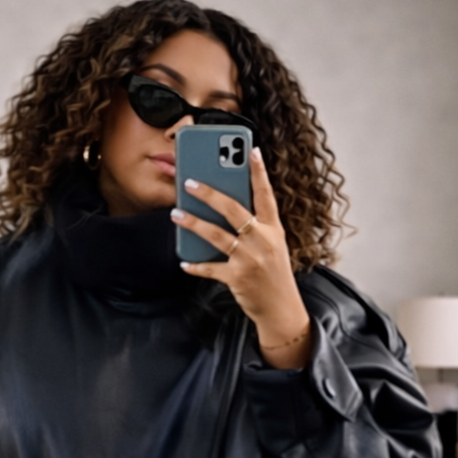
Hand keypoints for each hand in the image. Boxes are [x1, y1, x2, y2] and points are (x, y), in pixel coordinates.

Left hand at [170, 148, 313, 370]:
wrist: (281, 308)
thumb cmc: (273, 274)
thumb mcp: (272, 245)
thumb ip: (255, 226)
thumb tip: (224, 207)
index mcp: (273, 229)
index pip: (266, 195)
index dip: (259, 172)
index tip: (251, 149)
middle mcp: (263, 240)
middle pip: (234, 210)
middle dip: (210, 194)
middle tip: (190, 182)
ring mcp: (250, 259)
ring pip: (217, 236)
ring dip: (194, 224)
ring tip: (176, 214)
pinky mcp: (238, 278)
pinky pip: (211, 268)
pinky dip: (196, 265)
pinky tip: (184, 261)